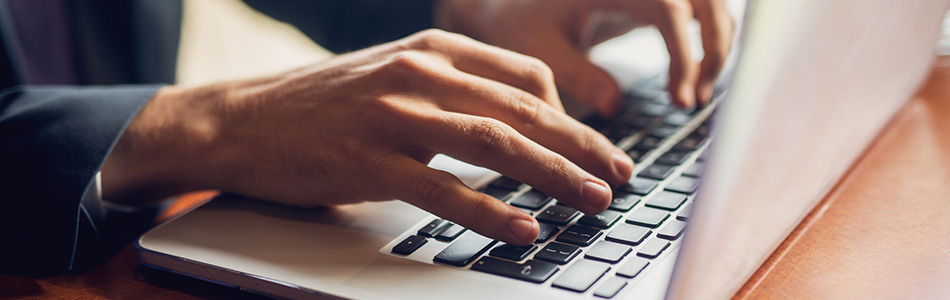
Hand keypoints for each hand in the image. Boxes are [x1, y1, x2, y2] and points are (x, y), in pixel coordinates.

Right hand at [101, 30, 633, 244]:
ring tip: (593, 201)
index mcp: (434, 49)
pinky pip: (442, 188)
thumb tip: (517, 121)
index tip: (599, 148)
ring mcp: (393, 114)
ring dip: (551, 176)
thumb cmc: (325, 104)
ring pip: (492, 144)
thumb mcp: (396, 76)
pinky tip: (523, 230)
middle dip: (580, 146)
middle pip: (521, 111)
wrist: (242, 120)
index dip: (572, 117)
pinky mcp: (368, 160)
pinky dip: (489, 211)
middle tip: (622, 176)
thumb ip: (454, 90)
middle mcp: (420, 72)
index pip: (525, 77)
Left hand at [437, 0, 734, 113]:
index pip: (667, 7)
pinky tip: (693, 75)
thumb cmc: (520, 17)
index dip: (683, 53)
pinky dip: (708, 36)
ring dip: (717, 44)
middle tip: (694, 101)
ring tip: (695, 95)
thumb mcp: (538, 46)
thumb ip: (576, 74)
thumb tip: (612, 107)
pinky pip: (699, 7)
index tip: (679, 99)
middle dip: (712, 50)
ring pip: (712, 2)